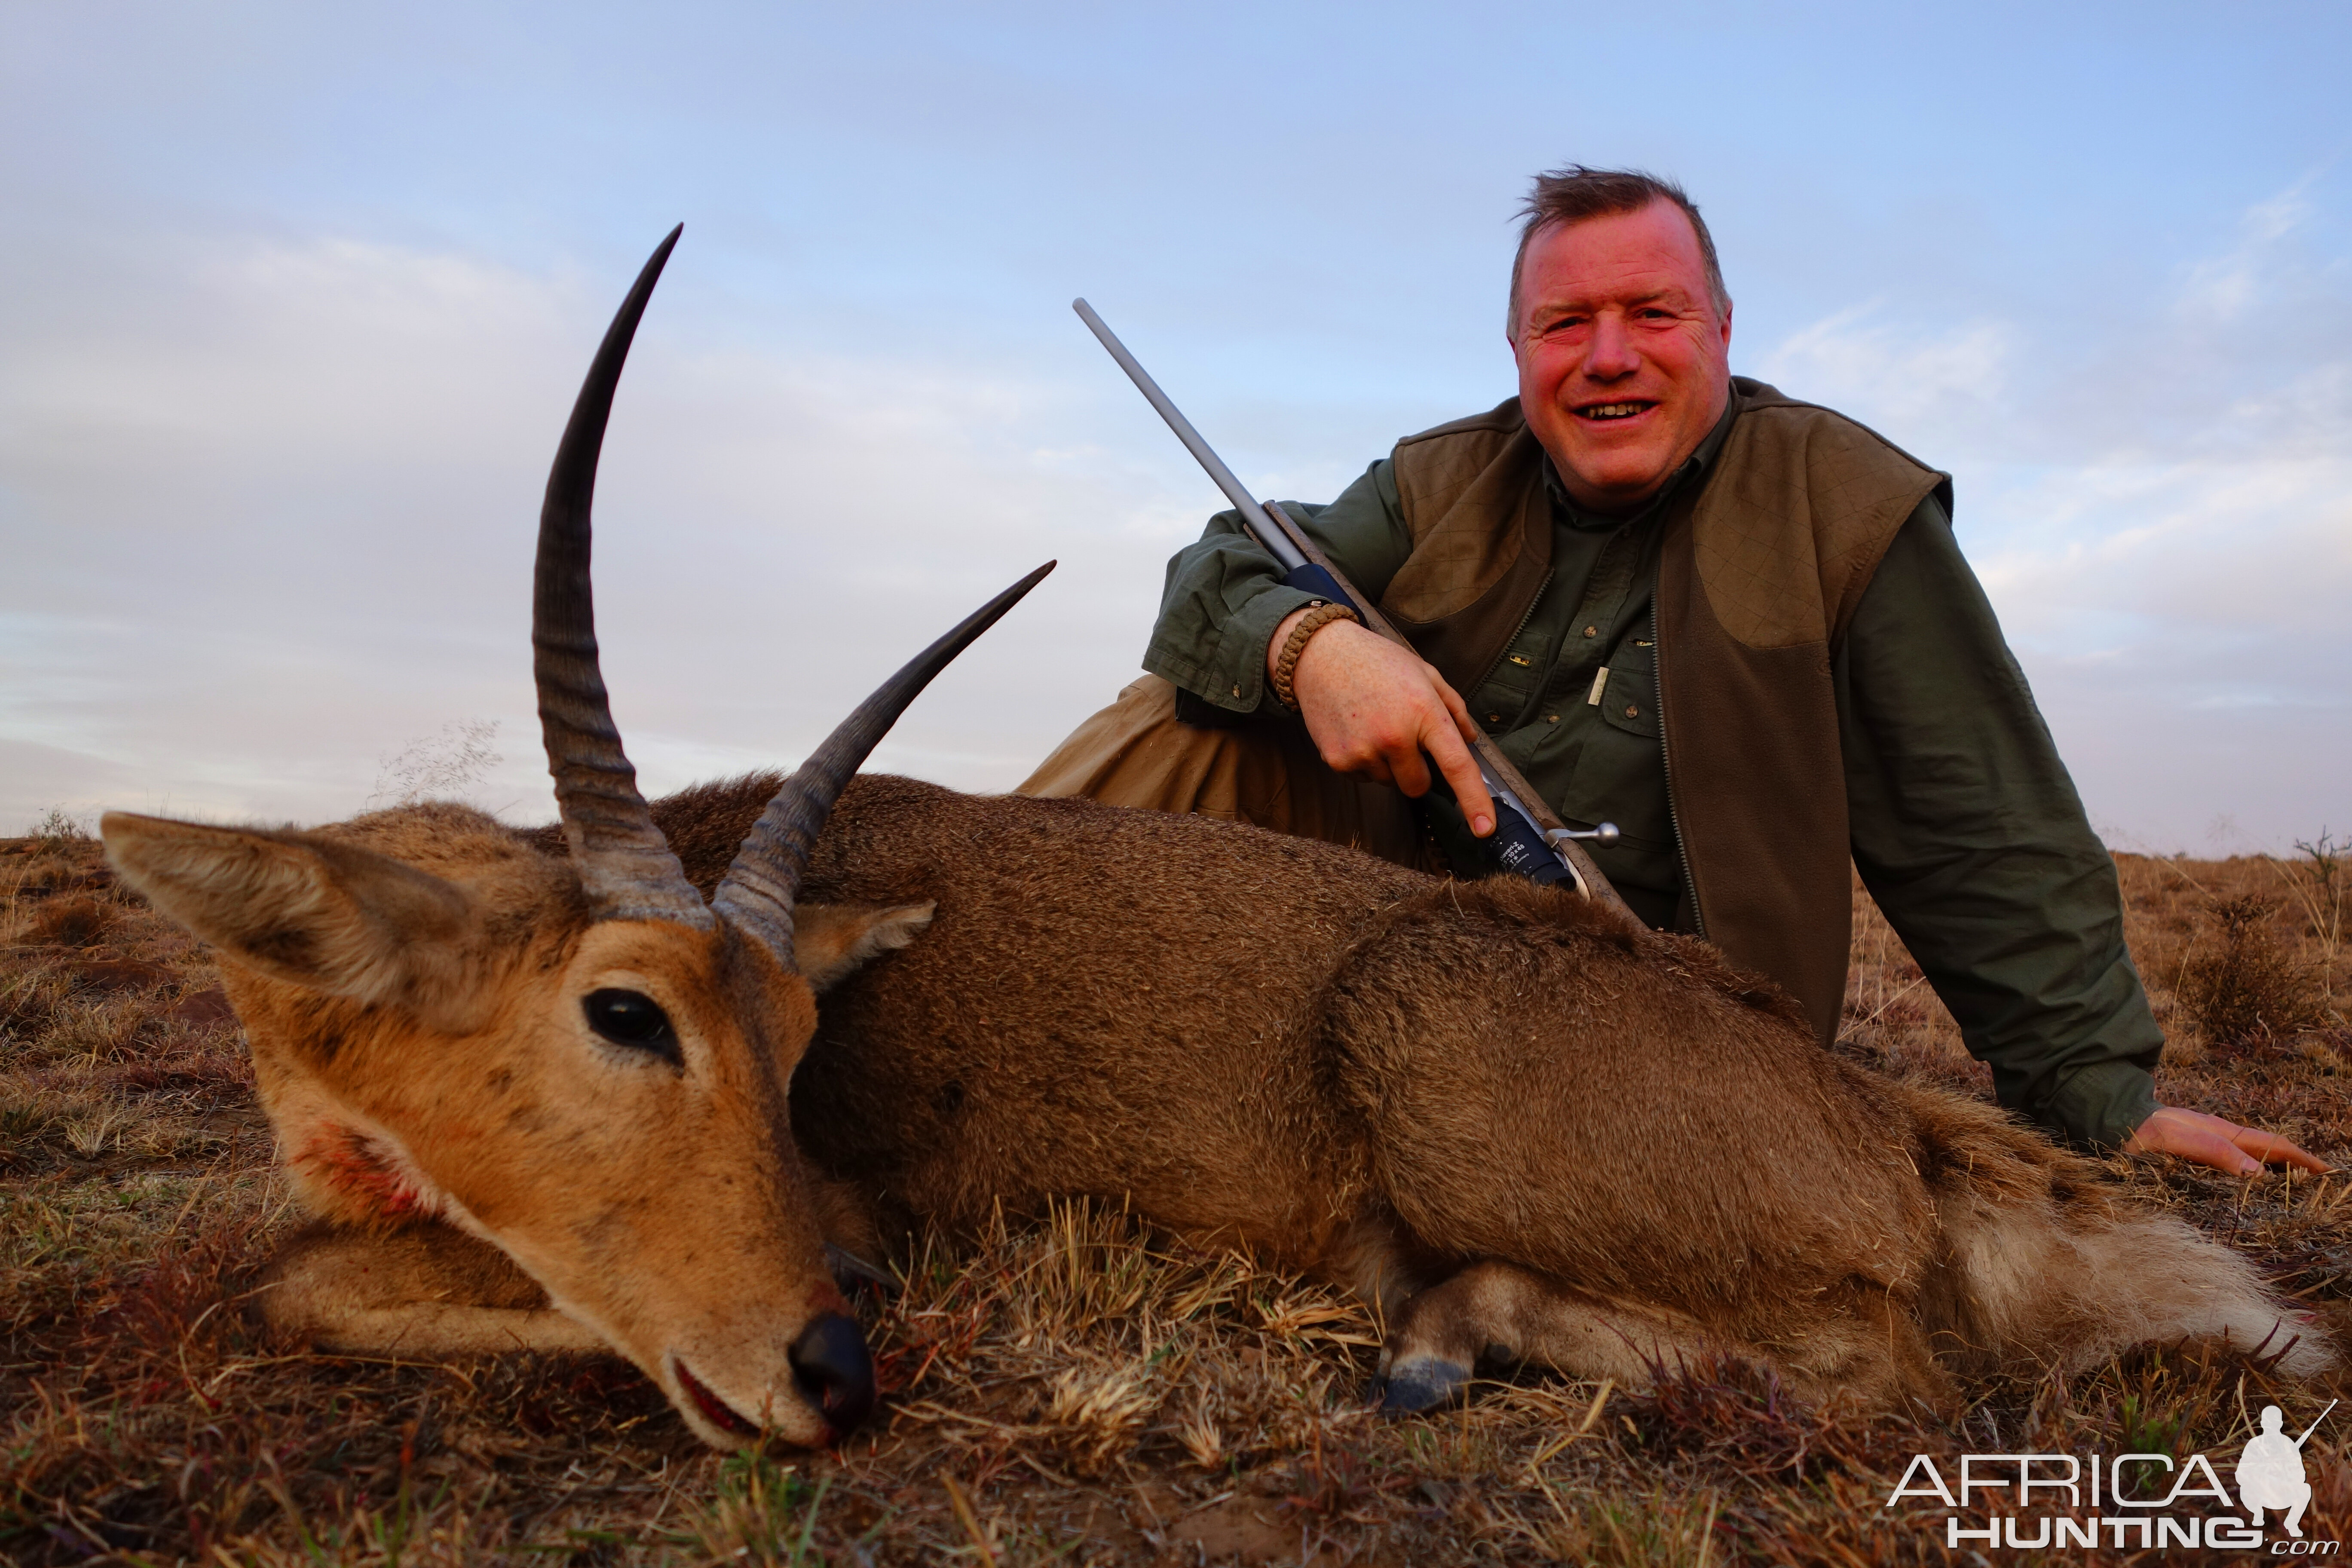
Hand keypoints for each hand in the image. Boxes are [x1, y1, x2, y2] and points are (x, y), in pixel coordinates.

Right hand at [1270, 609, 1495, 836]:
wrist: (1320, 654)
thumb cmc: (1377, 661)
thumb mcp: (1425, 672)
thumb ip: (1453, 707)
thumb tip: (1470, 741)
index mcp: (1423, 712)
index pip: (1457, 766)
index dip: (1474, 801)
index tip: (1485, 829)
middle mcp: (1394, 736)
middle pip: (1419, 786)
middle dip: (1417, 770)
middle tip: (1401, 736)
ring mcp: (1364, 751)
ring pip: (1390, 783)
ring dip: (1387, 764)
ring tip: (1373, 726)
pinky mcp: (1338, 761)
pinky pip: (1364, 778)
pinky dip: (1364, 762)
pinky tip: (1355, 731)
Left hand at [2124, 1106, 2329, 1175]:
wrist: (2113, 1121)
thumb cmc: (2143, 1129)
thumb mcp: (2178, 1138)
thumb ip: (2215, 1152)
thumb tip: (2257, 1173)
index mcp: (2223, 1132)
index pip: (2272, 1146)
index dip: (2301, 1159)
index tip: (2327, 1172)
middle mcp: (2219, 1138)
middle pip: (2267, 1152)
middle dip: (2296, 1166)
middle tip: (2321, 1188)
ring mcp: (2208, 1147)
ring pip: (2252, 1160)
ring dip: (2276, 1173)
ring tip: (2297, 1192)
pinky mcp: (2194, 1157)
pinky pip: (2232, 1167)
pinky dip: (2251, 1177)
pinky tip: (2252, 1191)